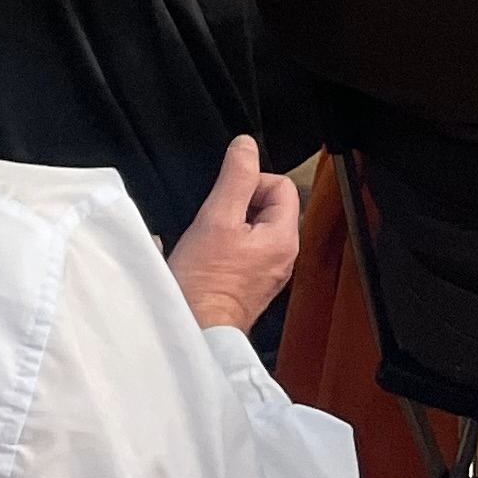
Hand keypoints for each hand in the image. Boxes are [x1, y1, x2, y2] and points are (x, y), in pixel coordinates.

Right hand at [167, 134, 301, 335]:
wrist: (194, 332)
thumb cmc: (203, 285)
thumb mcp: (217, 218)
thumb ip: (236, 177)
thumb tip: (245, 146)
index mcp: (284, 238)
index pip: (280, 184)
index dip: (251, 182)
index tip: (226, 200)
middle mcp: (283, 256)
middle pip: (267, 205)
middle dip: (238, 205)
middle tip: (215, 222)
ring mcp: (268, 272)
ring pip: (253, 228)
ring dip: (229, 226)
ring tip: (210, 242)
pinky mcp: (250, 284)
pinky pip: (243, 250)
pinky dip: (226, 247)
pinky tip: (208, 258)